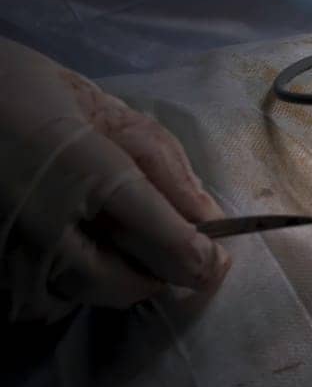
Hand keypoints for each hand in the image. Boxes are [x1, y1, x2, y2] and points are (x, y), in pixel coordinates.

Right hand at [1, 39, 229, 321]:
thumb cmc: (20, 88)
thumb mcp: (97, 107)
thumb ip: (159, 162)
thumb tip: (208, 214)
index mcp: (86, 171)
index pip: (160, 234)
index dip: (196, 256)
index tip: (216, 263)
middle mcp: (44, 222)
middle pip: (123, 283)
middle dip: (156, 275)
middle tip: (171, 255)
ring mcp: (8, 251)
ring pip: (79, 296)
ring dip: (110, 282)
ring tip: (118, 248)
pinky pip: (36, 297)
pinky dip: (62, 285)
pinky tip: (68, 250)